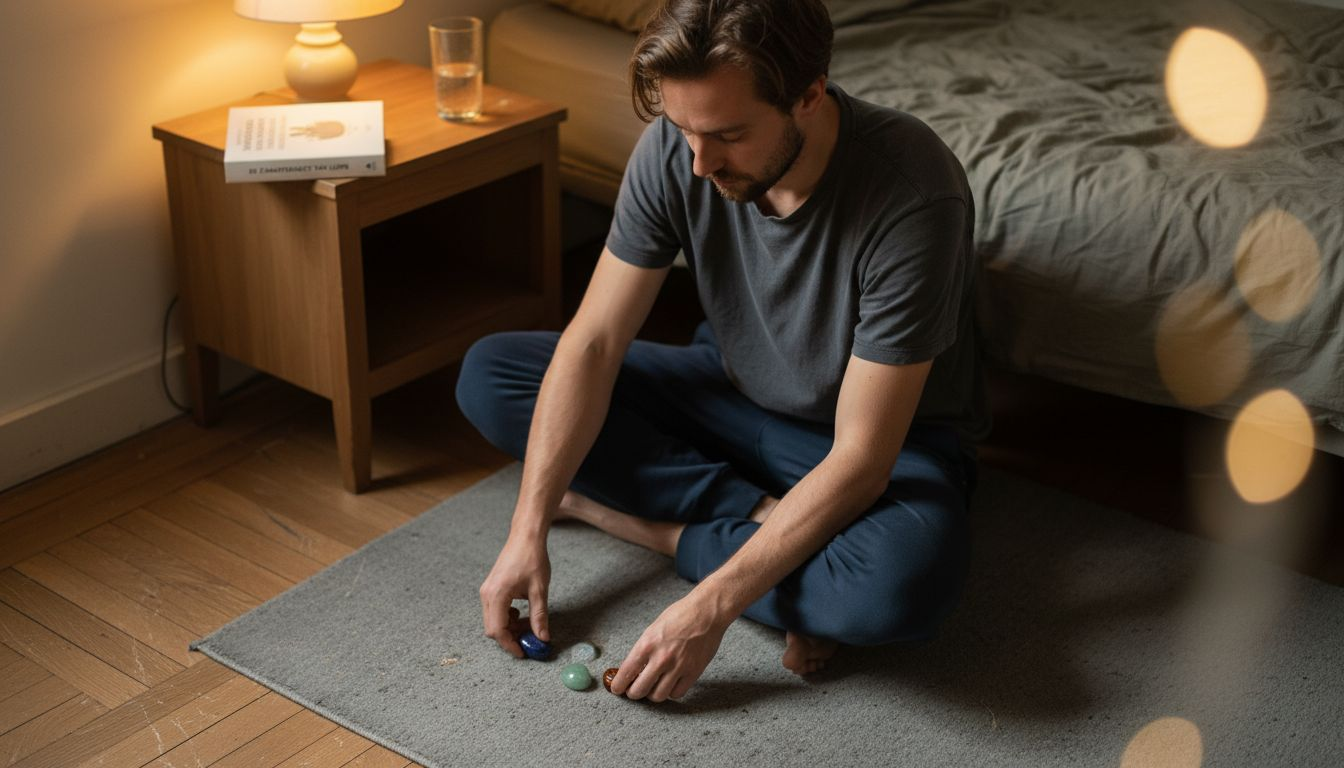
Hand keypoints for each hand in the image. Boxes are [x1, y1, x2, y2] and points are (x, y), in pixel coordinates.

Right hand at [479, 532, 550, 657]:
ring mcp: (486, 590)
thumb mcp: (539, 590)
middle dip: (509, 638)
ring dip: (508, 627)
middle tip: (528, 639)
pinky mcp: (490, 588)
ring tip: (528, 623)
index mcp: (497, 595)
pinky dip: (506, 617)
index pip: (498, 631)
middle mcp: (487, 594)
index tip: (524, 653)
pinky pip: (494, 611)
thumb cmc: (533, 559)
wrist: (525, 536)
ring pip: (492, 620)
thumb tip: (543, 638)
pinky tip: (520, 612)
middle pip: (492, 629)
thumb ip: (539, 616)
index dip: (510, 645)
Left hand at [610, 591, 731, 701]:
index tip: (617, 688)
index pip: (625, 673)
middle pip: (639, 690)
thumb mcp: (653, 629)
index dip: (618, 686)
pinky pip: (677, 693)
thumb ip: (643, 650)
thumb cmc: (680, 615)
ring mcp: (678, 667)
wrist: (706, 612)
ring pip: (658, 696)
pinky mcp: (693, 672)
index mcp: (647, 644)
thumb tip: (633, 669)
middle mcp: (661, 658)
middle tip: (634, 690)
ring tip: (653, 687)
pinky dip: (671, 692)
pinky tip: (670, 685)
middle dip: (633, 693)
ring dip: (652, 694)